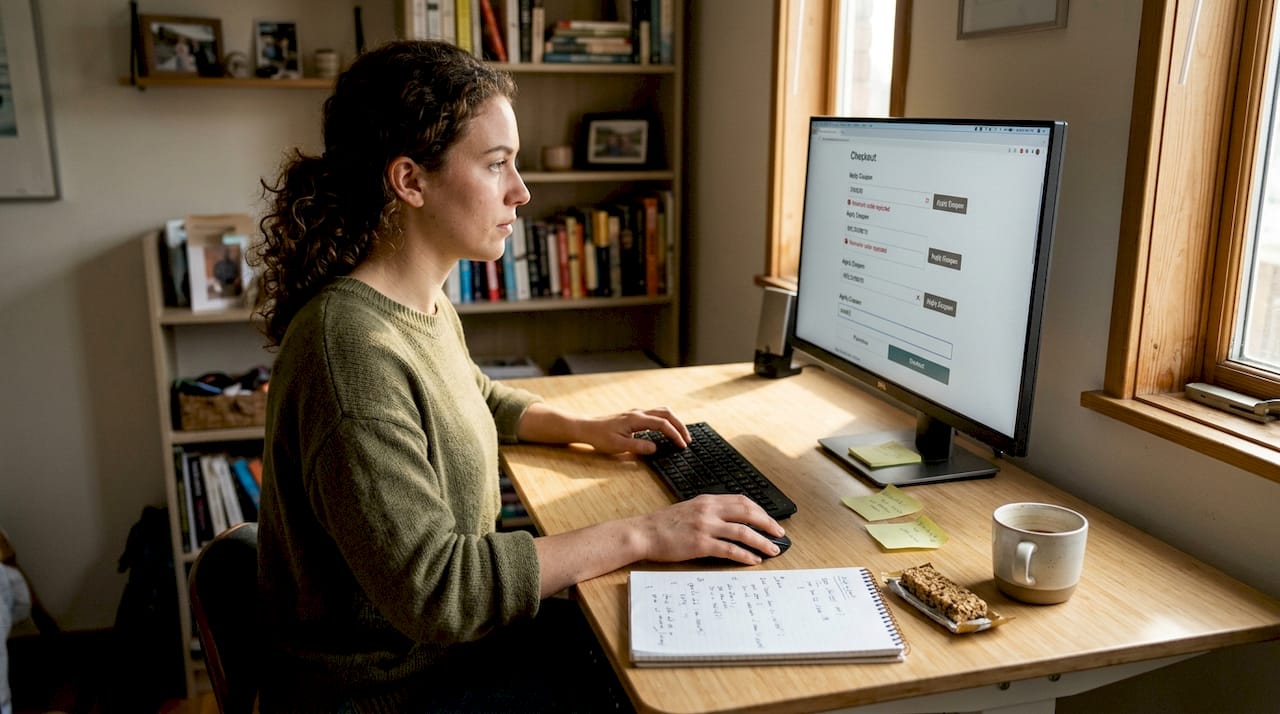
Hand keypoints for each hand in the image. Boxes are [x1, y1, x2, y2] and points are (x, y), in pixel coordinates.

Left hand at [575, 407, 691, 454]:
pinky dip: (666, 421)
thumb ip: (638, 446)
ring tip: (681, 435)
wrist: (587, 427)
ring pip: (662, 412)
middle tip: (688, 440)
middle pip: (667, 414)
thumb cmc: (600, 437)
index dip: (674, 434)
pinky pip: (655, 415)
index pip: (662, 424)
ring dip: (674, 422)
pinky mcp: (634, 416)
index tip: (682, 446)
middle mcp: (639, 413)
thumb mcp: (618, 446)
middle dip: (680, 426)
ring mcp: (637, 413)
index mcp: (636, 419)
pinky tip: (666, 431)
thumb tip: (655, 448)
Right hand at [633, 494, 784, 564]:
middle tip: (779, 533)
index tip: (770, 520)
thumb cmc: (664, 524)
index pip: (742, 501)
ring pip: (743, 532)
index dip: (760, 510)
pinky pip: (730, 549)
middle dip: (768, 523)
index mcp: (707, 500)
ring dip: (762, 541)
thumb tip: (730, 520)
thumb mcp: (689, 509)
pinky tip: (753, 560)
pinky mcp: (700, 544)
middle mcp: (709, 510)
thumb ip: (709, 511)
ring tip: (773, 550)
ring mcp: (705, 526)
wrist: (644, 533)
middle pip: (748, 513)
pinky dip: (745, 555)